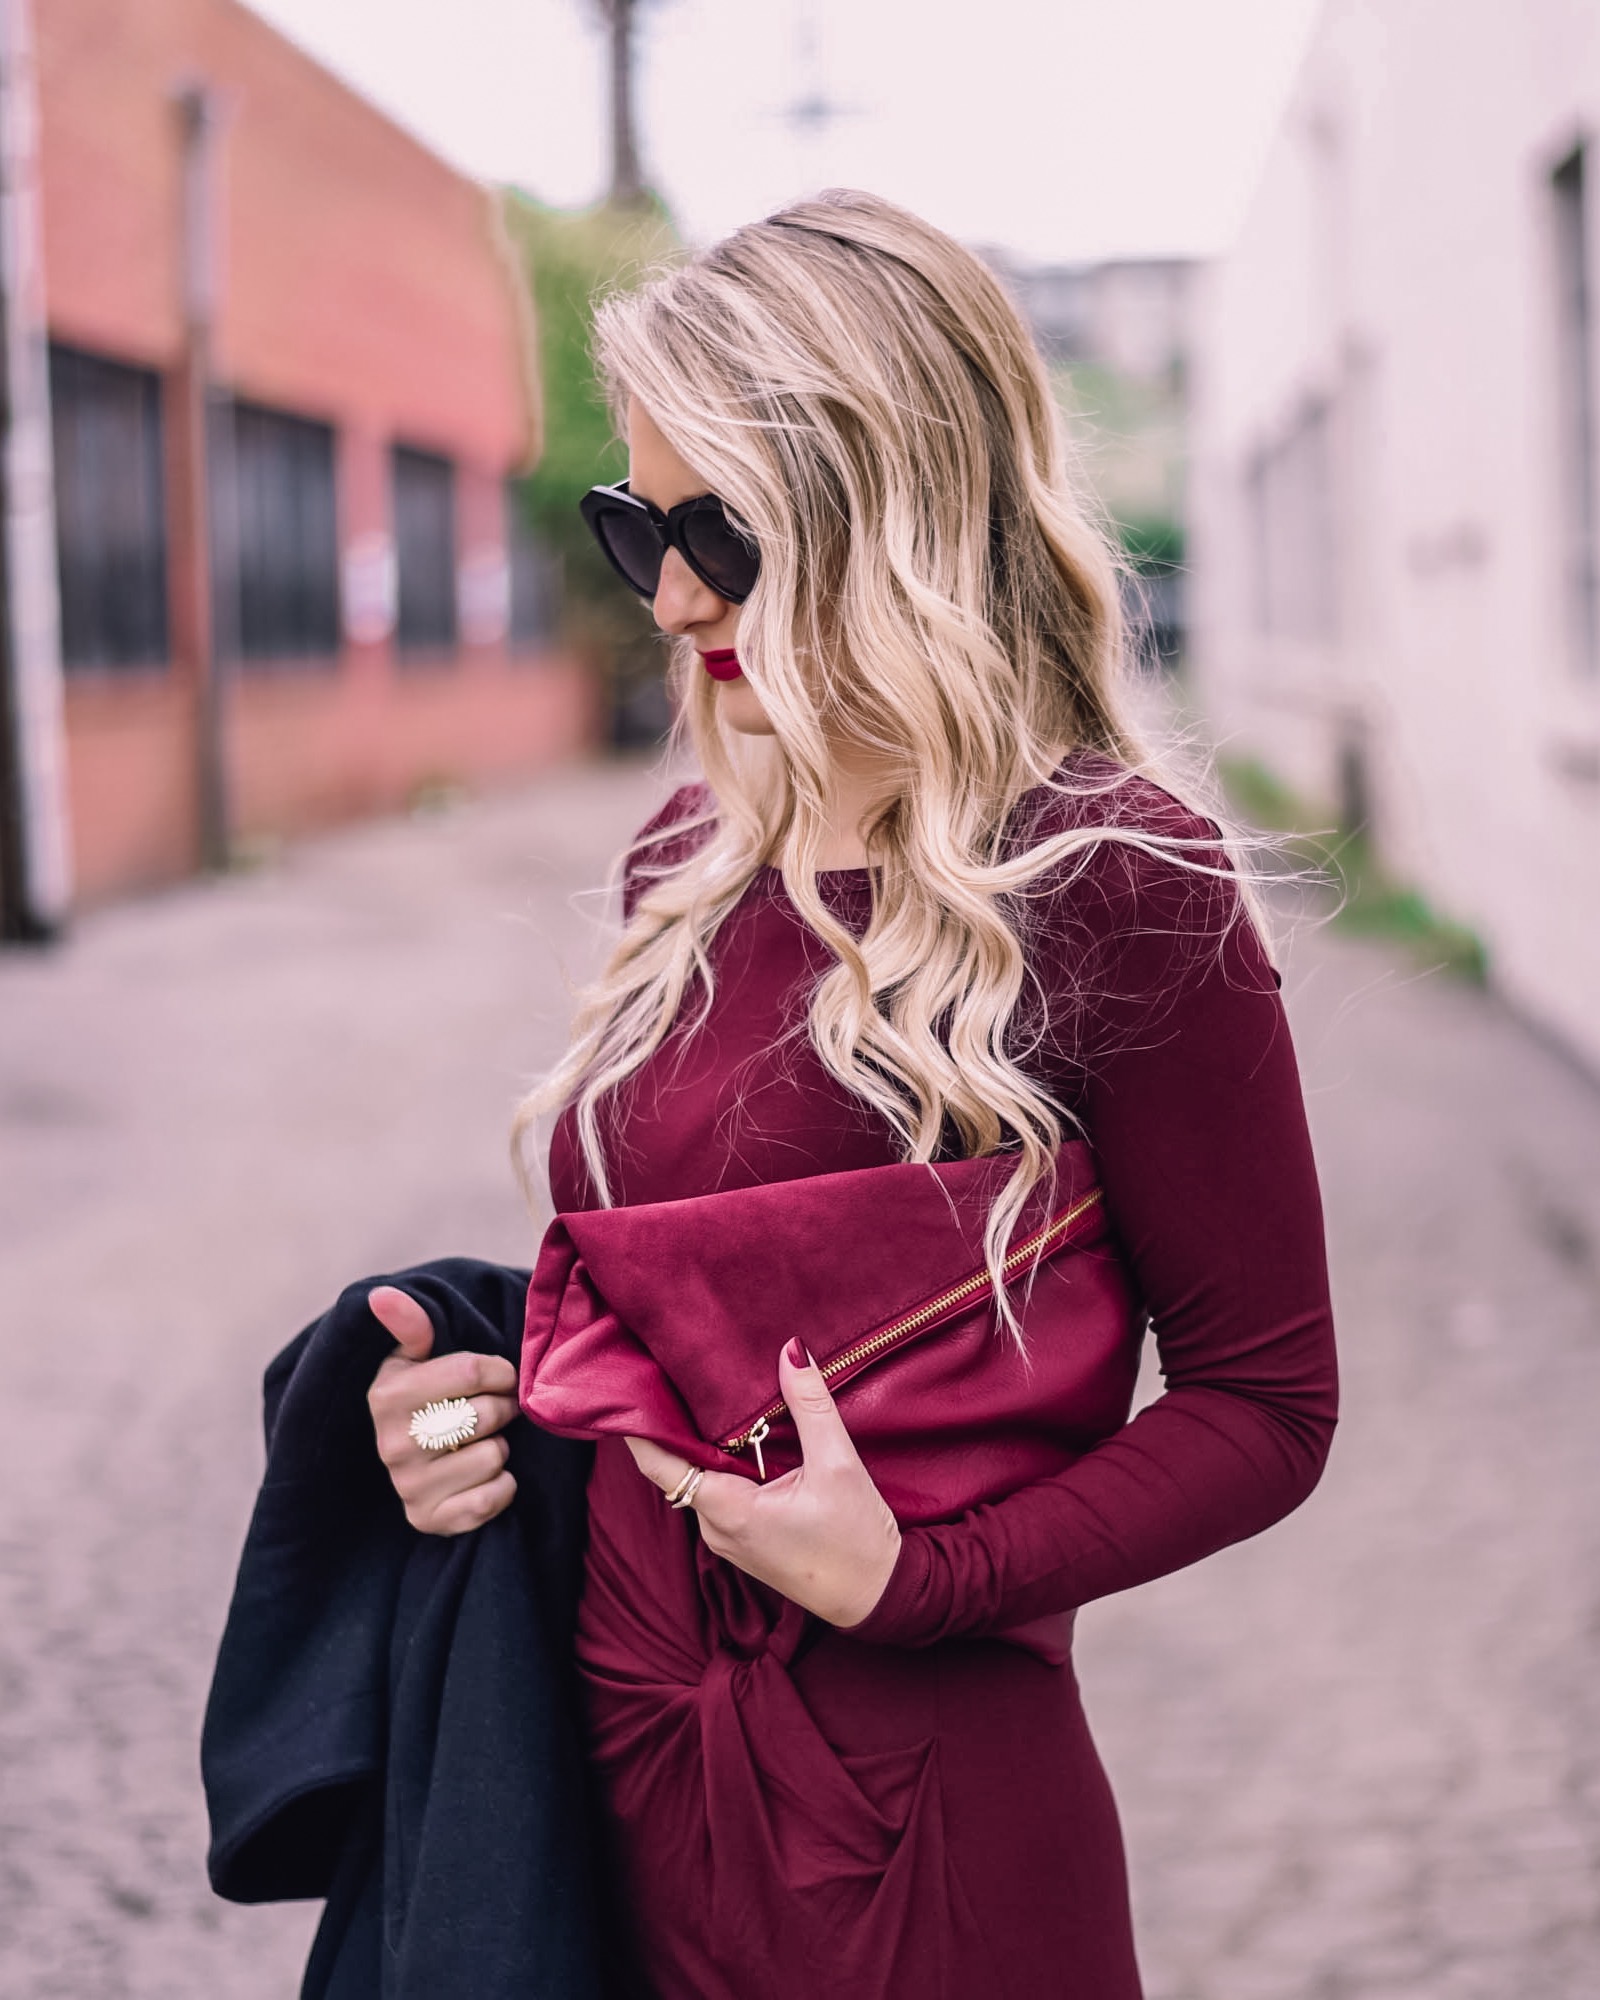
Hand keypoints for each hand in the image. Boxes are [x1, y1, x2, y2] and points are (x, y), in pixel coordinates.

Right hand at [366, 1286, 519, 1535]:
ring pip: (493, 1457)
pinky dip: (502, 1486)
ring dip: (500, 1448)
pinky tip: (481, 1476)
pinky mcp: (429, 1520)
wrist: (417, 1462)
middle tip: (493, 1411)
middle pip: (487, 1414)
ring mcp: (408, 1486)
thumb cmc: (427, 1398)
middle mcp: (391, 1444)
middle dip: (503, 1408)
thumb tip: (382, 1295)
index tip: (497, 1376)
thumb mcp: (415, 1358)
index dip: (500, 1371)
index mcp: (387, 1395)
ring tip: (479, 1442)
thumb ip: (411, 1325)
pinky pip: (493, 1498)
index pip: (475, 1371)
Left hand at [624, 1338, 901, 1627]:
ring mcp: (727, 1538)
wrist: (876, 1596)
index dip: (641, 1427)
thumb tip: (791, 1350)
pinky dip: (723, 1463)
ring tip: (701, 1393)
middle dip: (675, 1423)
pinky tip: (739, 1436)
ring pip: (701, 1480)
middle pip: (679, 1468)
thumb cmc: (856, 1541)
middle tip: (670, 1372)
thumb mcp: (838, 1465)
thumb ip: (811, 1405)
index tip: (634, 1385)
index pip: (661, 1466)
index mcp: (729, 1511)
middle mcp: (716, 1528)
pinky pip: (720, 1493)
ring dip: (704, 1443)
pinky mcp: (743, 1540)